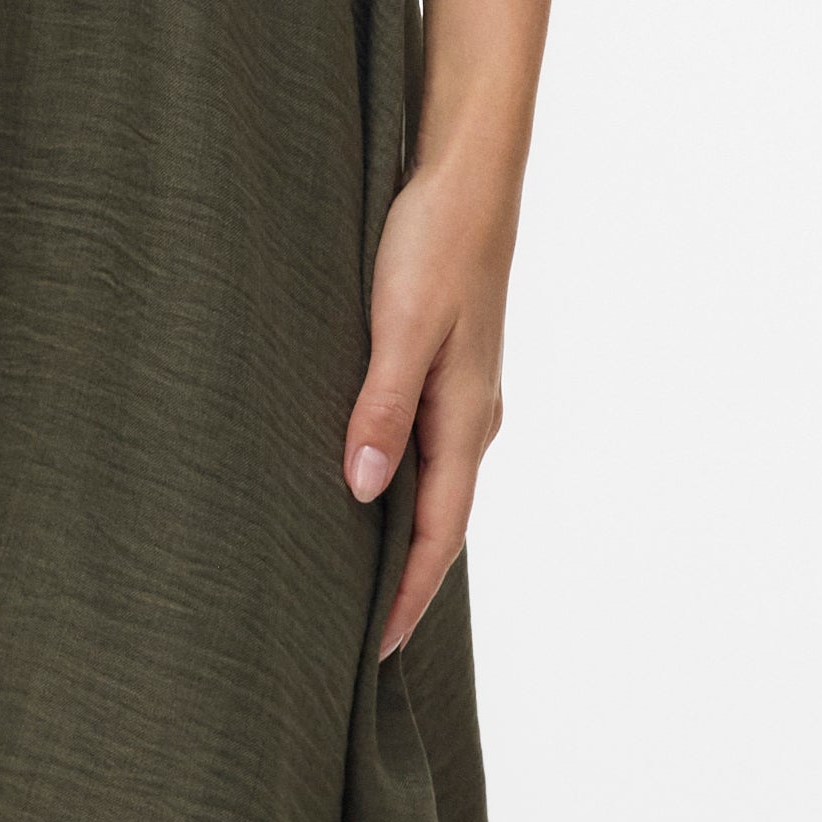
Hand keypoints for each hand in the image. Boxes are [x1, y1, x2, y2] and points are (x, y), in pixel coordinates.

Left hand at [344, 148, 515, 659]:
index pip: (440, 534)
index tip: (372, 650)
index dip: (407, 596)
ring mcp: (462, 394)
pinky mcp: (446, 367)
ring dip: (400, 536)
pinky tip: (363, 488)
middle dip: (403, 581)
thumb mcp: (399, 327)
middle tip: (352, 634)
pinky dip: (397, 486)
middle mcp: (471, 417)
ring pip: (431, 486)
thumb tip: (361, 492)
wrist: (468, 172)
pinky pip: (423, 449)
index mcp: (465, 418)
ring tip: (351, 577)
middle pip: (440, 522)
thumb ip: (380, 409)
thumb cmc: (433, 241)